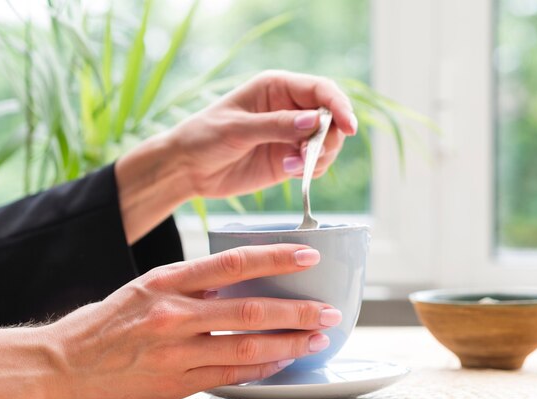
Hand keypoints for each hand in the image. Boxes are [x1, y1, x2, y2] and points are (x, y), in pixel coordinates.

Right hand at [45, 243, 338, 398]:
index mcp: (167, 281)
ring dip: (289, 344)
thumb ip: (192, 284)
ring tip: (318, 340)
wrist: (62, 363)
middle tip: (329, 312)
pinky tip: (283, 364)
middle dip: (298, 311)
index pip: (234, 263)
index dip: (276, 257)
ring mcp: (175, 352)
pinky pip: (230, 377)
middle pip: (251, 309)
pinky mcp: (175, 384)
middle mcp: (174, 314)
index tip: (310, 255)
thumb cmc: (108, 321)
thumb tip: (240, 279)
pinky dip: (261, 370)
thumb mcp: (146, 286)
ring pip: (247, 347)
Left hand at [171, 70, 357, 197]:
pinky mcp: (288, 160)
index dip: (339, 106)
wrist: (188, 169)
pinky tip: (291, 173)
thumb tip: (316, 121)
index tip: (348, 127)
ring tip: (294, 167)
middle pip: (331, 117)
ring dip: (320, 157)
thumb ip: (277, 125)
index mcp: (277, 88)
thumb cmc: (205, 136)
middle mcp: (289, 109)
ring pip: (328, 143)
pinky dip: (312, 170)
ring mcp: (290, 136)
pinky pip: (315, 164)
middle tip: (310, 155)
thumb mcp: (238, 128)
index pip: (321, 90)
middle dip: (330, 137)